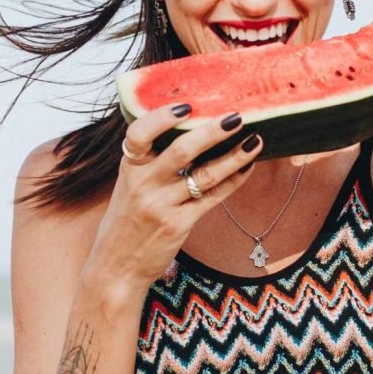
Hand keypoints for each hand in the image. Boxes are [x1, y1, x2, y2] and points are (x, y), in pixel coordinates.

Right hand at [86, 105, 262, 294]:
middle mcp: (143, 184)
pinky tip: (247, 168)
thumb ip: (148, 161)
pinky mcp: (179, 224)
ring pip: (205, 175)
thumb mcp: (127, 186)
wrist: (117, 268)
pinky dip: (233, 180)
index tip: (186, 106)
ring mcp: (162, 205)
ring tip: (255, 140)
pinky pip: (213, 197)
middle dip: (212, 132)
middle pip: (181, 151)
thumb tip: (187, 128)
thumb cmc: (126, 221)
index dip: (162, 117)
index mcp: (129, 168)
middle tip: (236, 117)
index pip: (139, 134)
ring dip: (234, 156)